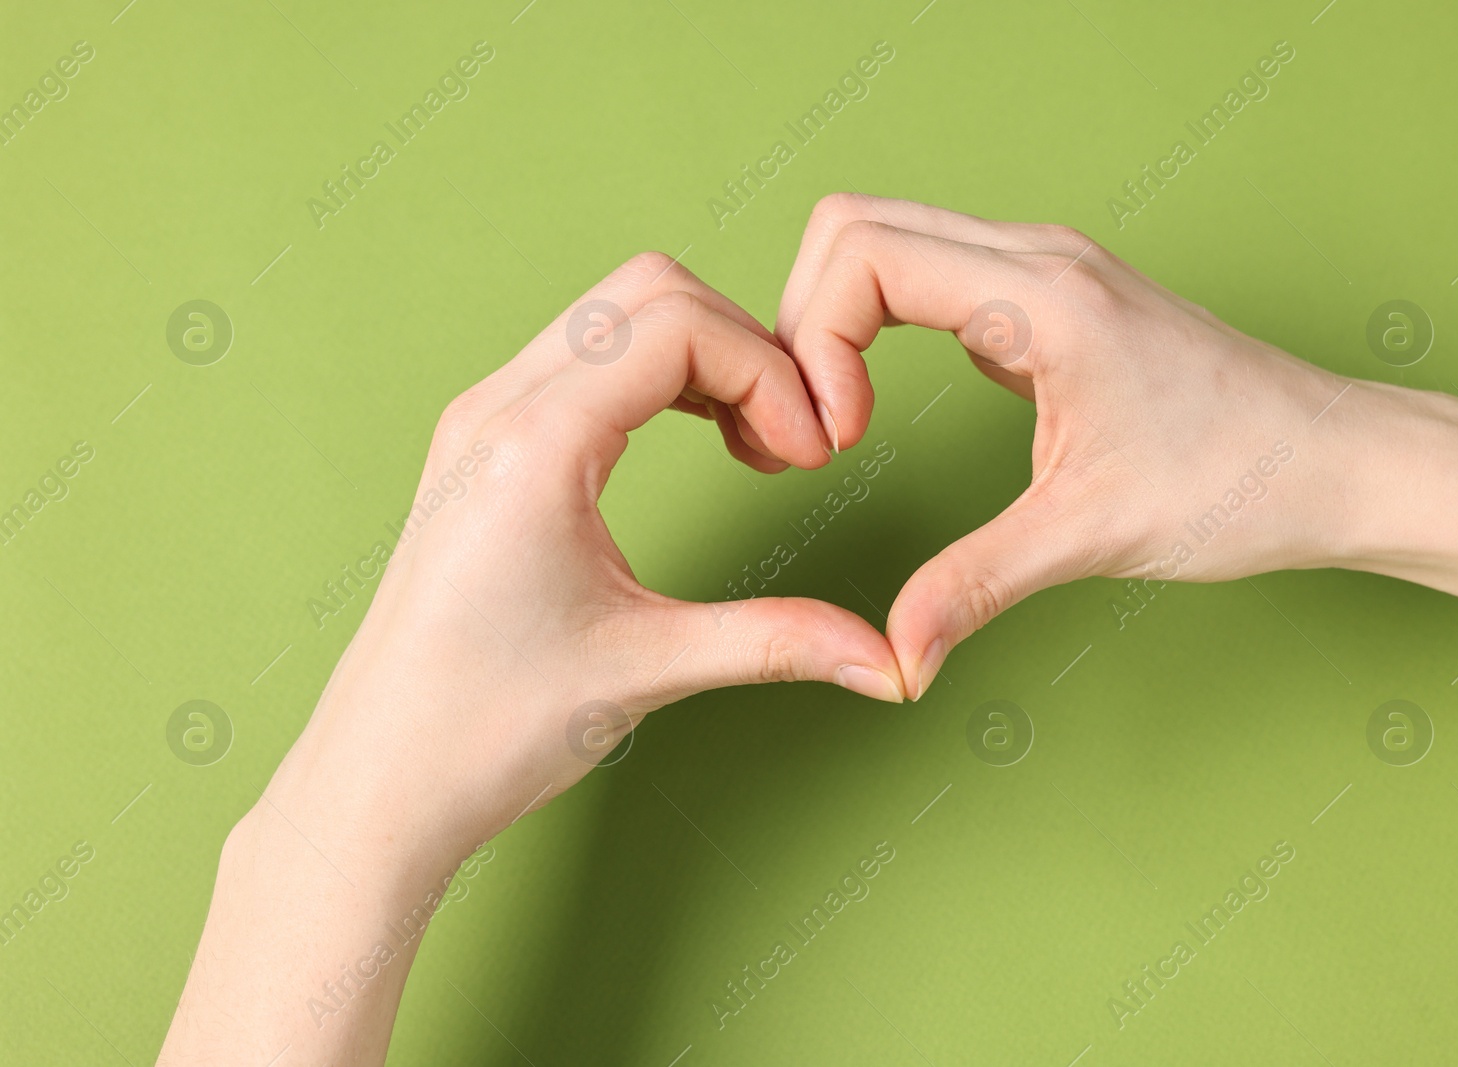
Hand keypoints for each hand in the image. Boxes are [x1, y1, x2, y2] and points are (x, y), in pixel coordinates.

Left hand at [281, 251, 907, 866]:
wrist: (378, 782)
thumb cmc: (484, 730)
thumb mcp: (647, 671)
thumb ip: (778, 642)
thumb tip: (892, 664)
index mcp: (530, 445)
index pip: (678, 325)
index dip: (771, 373)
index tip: (813, 456)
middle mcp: (495, 410)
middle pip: (650, 291)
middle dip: (745, 348)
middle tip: (792, 443)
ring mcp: (481, 421)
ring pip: (616, 313)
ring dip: (705, 358)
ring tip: (757, 445)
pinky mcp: (483, 447)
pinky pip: (585, 357)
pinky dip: (660, 377)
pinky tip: (700, 442)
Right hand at [775, 194, 1457, 692]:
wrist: (1337, 464)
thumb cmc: (1239, 482)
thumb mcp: (1090, 537)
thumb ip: (974, 586)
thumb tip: (893, 659)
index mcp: (1043, 297)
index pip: (866, 253)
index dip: (816, 340)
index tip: (833, 437)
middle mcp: (1039, 259)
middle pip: (858, 225)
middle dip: (806, 319)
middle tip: (814, 426)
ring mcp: (1046, 272)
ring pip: (890, 240)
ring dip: (839, 319)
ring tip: (840, 420)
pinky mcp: (1050, 300)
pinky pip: (932, 274)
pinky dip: (880, 324)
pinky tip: (888, 405)